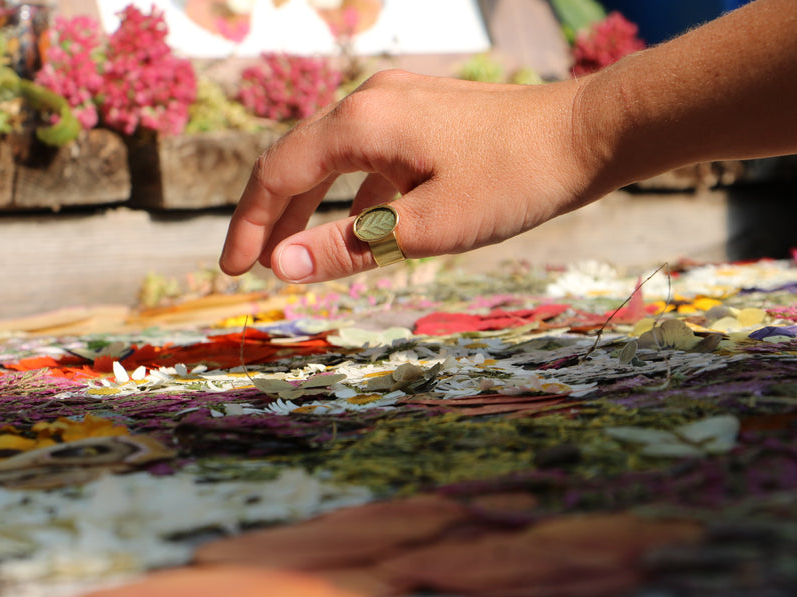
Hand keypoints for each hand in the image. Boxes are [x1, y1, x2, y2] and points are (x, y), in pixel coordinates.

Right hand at [219, 70, 607, 282]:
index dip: (249, 224)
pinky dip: (351, 196)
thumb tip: (281, 266)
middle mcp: (370, 101)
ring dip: (309, 207)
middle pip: (297, 161)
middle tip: (252, 267)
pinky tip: (359, 226)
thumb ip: (347, 246)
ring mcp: (398, 103)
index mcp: (361, 121)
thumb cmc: (512, 180)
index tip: (233, 271)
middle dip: (271, 216)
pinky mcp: (423, 116)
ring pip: (332, 160)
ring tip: (294, 252)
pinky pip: (368, 157)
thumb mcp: (424, 226)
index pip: (277, 173)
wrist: (587, 134)